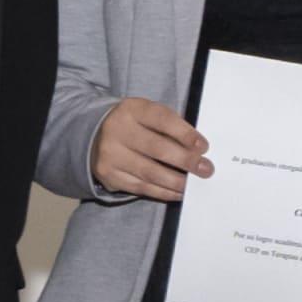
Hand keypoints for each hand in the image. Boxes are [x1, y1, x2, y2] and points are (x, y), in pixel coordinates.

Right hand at [93, 97, 210, 202]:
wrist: (95, 135)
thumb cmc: (135, 125)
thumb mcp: (148, 115)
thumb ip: (171, 126)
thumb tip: (198, 150)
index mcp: (132, 109)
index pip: (162, 120)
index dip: (185, 133)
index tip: (203, 146)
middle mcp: (117, 130)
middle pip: (157, 149)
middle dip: (186, 161)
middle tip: (206, 169)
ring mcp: (111, 154)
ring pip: (150, 172)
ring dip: (177, 181)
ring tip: (194, 184)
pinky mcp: (109, 175)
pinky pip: (142, 187)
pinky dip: (164, 192)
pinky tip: (178, 192)